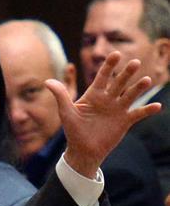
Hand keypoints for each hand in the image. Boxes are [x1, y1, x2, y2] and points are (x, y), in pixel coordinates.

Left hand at [45, 51, 160, 177]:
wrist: (82, 151)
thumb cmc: (73, 131)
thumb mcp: (66, 113)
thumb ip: (60, 96)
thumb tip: (47, 81)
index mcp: (94, 94)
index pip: (103, 76)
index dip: (109, 66)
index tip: (115, 54)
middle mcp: (108, 99)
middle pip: (119, 82)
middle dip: (127, 73)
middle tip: (134, 63)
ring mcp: (118, 109)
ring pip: (130, 95)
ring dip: (139, 87)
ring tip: (146, 80)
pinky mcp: (125, 121)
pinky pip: (138, 114)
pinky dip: (148, 110)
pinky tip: (158, 106)